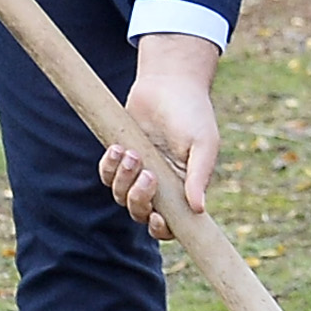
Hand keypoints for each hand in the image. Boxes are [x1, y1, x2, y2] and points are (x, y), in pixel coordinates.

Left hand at [101, 36, 223, 231]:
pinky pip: (106, 175)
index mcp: (184, 188)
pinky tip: (118, 147)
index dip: (163, 230)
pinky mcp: (121, 156)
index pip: (172, 225)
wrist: (169, 81)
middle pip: (141, 213)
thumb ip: (200, 175)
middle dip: (139, 199)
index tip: (159, 218)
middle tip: (148, 174)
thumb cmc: (192, 112)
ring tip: (131, 152)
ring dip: (122, 179)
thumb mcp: (203, 143)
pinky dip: (109, 166)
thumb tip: (198, 209)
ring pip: (120, 196)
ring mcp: (139, 172)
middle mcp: (161, 186)